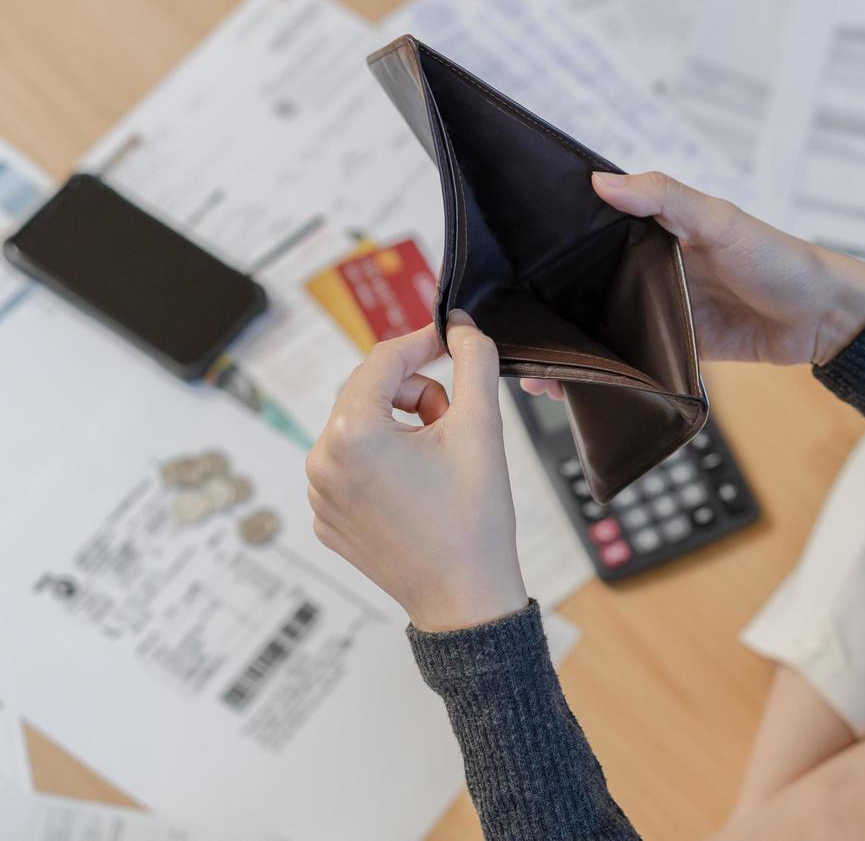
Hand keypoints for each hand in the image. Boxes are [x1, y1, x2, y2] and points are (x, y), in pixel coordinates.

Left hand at [306, 312, 527, 631]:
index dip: (423, 342)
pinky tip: (420, 493)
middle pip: (372, 394)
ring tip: (440, 465)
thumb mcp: (481, 428)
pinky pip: (355, 468)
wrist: (466, 601)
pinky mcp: (327, 521)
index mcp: (351, 434)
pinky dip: (388, 466)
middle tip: (457, 425)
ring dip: (403, 431)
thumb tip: (463, 325)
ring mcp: (319, 496)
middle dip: (418, 398)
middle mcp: (321, 462)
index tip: (452, 339)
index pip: (384, 360)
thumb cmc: (474, 520)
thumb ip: (474, 362)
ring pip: (364, 430)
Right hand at [522, 171, 864, 399]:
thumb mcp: (722, 220)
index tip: (510, 265)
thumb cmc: (779, 258)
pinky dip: (606, 378)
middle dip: (550, 313)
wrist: (825, 319)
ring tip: (533, 372)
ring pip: (604, 333)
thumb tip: (601, 181)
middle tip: (506, 331)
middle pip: (588, 291)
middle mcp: (651, 272)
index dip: (554, 251)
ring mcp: (662, 314)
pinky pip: (632, 365)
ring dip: (573, 352)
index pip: (592, 236)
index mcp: (656, 232)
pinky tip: (575, 391)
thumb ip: (664, 198)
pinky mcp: (676, 352)